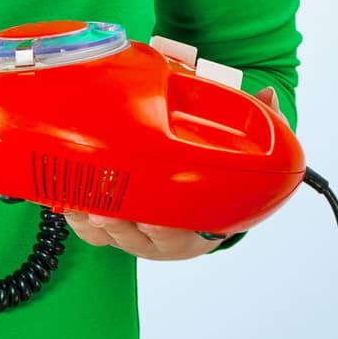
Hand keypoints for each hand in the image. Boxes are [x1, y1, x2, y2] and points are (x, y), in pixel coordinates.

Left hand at [61, 87, 289, 259]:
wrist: (202, 205)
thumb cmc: (215, 183)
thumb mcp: (239, 158)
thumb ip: (256, 127)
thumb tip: (270, 96)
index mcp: (197, 229)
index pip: (181, 237)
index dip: (164, 231)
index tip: (152, 220)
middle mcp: (166, 240)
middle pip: (139, 242)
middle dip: (120, 228)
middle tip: (103, 210)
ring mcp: (139, 237)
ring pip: (113, 240)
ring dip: (94, 225)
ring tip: (79, 205)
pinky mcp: (116, 230)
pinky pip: (94, 233)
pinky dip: (78, 221)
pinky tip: (67, 204)